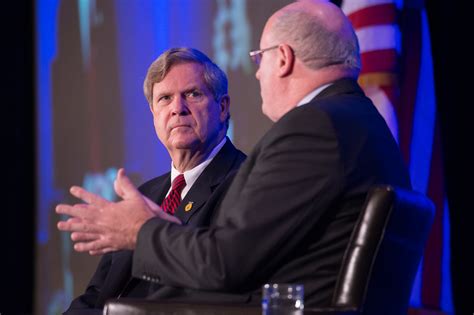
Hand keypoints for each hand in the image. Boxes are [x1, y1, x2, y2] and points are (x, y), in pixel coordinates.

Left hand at [56, 168, 180, 254]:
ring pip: (85, 231)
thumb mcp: (136, 197)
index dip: (82, 194)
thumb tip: (120, 171)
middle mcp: (104, 221)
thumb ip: (126, 185)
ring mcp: (106, 234)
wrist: (149, 234)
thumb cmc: (144, 215)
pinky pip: (95, 246)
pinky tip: (78, 246)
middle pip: (83, 216)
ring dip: (72, 228)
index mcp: (110, 209)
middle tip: (58, 209)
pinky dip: (86, 246)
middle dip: (69, 211)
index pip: (93, 199)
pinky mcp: (111, 244)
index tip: (72, 190)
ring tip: (62, 226)